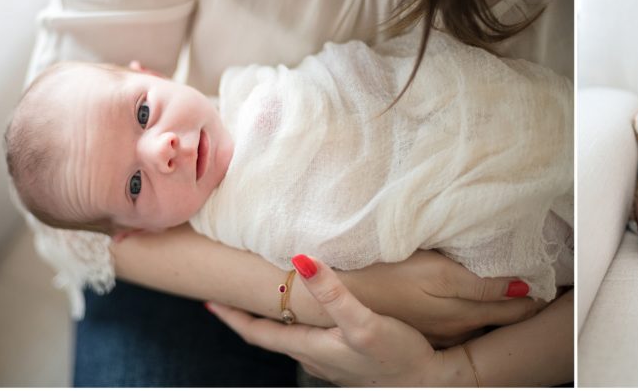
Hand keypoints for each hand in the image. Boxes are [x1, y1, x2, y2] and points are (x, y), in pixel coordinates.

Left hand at [210, 255, 452, 385]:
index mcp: (309, 347)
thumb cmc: (396, 356)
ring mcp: (331, 361)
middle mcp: (314, 357)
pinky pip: (310, 340)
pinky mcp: (348, 359)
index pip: (256, 332)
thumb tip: (301, 259)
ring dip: (272, 320)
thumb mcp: (363, 322)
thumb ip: (333, 293)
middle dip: (247, 315)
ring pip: (290, 338)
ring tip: (263, 298)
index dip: (231, 316)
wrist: (429, 384)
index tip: (209, 300)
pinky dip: (297, 324)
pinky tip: (310, 314)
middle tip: (228, 294)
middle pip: (269, 335)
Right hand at [336, 250, 542, 346]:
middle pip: (498, 318)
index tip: (554, 285)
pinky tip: (468, 302)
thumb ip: (480, 284)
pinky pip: (456, 321)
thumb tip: (521, 288)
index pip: (511, 308)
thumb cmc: (386, 276)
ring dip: (496, 308)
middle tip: (543, 289)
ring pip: (477, 321)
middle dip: (520, 304)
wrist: (340, 296)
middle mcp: (453, 327)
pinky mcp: (419, 326)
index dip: (533, 298)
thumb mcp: (437, 273)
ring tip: (515, 294)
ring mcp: (436, 330)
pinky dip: (472, 311)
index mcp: (462, 313)